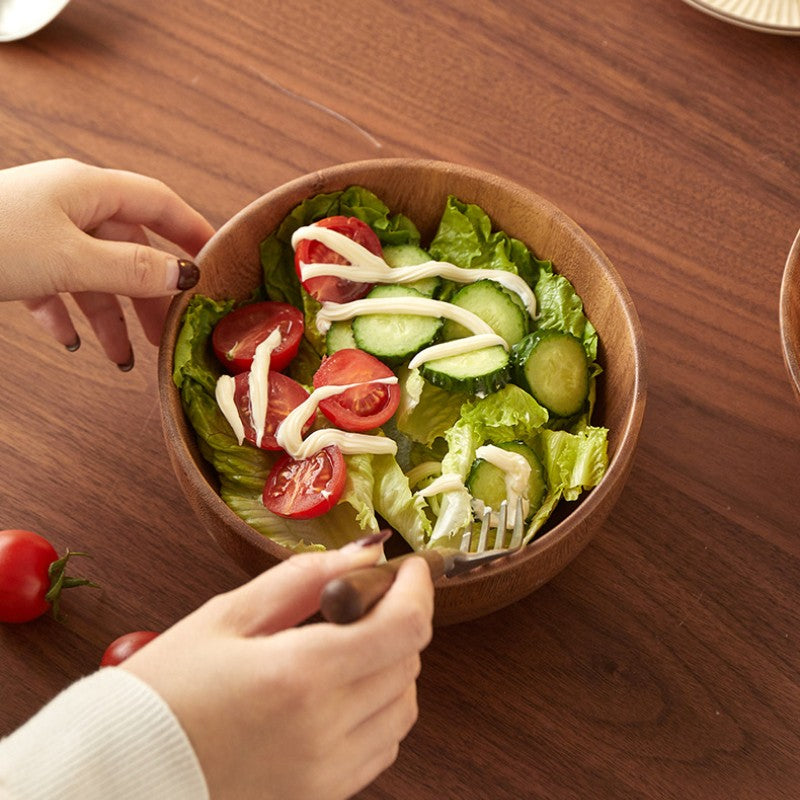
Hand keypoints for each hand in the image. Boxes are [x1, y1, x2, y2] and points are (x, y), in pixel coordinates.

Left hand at [0, 159, 213, 366]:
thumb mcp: (72, 258)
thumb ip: (132, 268)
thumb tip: (184, 275)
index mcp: (88, 190)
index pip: (158, 203)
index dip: (192, 230)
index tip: (216, 262)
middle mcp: (69, 206)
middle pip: (129, 248)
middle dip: (150, 294)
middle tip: (170, 332)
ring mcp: (41, 231)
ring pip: (94, 275)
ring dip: (110, 316)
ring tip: (123, 357)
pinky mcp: (16, 257)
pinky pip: (56, 287)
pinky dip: (69, 315)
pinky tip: (73, 341)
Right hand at [122, 543, 433, 799]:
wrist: (122, 776)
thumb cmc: (164, 691)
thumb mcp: (226, 616)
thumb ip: (303, 578)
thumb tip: (363, 552)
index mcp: (299, 676)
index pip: (404, 628)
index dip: (417, 589)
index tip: (409, 568)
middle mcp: (324, 730)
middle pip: (408, 663)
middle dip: (399, 619)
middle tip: (364, 599)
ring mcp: (325, 773)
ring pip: (404, 707)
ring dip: (392, 666)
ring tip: (350, 645)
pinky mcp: (320, 797)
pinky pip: (381, 747)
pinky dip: (378, 710)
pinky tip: (342, 690)